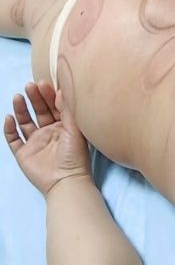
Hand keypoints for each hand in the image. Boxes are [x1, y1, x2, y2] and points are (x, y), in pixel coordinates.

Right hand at [4, 81, 91, 195]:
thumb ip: (68, 110)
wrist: (65, 181)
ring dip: (20, 109)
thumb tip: (62, 89)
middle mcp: (48, 132)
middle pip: (38, 111)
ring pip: (24, 122)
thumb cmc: (75, 156)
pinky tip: (9, 118)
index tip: (43, 83)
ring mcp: (35, 143)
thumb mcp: (75, 129)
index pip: (53, 106)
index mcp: (63, 126)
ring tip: (18, 97)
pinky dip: (9, 129)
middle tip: (30, 86)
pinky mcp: (24, 154)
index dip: (48, 95)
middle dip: (34, 98)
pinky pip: (13, 139)